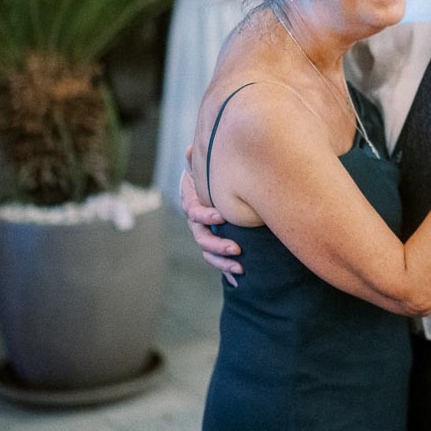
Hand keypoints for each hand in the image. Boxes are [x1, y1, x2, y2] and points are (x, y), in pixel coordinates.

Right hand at [181, 146, 242, 284]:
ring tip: (240, 267)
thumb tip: (190, 149)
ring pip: (209, 253)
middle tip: (236, 248)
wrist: (211, 185)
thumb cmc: (209, 174)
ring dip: (223, 262)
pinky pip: (218, 260)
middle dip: (218, 244)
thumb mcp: (204, 166)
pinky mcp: (216, 244)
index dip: (206, 216)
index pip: (195, 213)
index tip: (221, 216)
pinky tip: (239, 281)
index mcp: (193, 204)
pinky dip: (227, 271)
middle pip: (202, 239)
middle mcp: (197, 223)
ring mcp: (205, 235)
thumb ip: (199, 160)